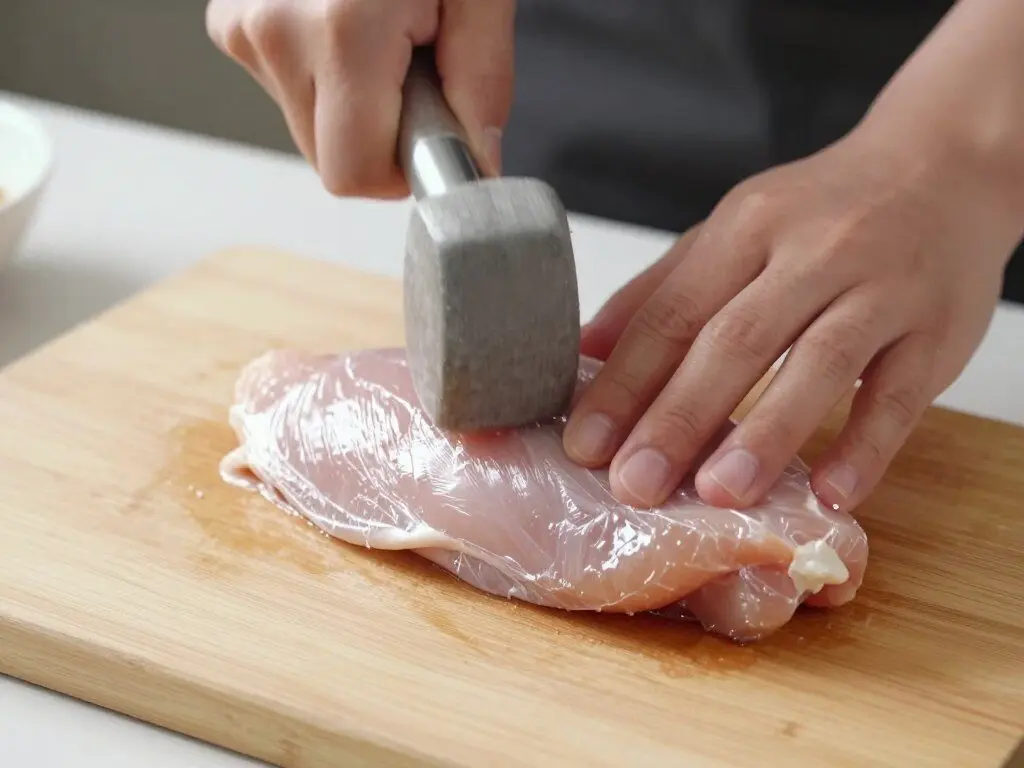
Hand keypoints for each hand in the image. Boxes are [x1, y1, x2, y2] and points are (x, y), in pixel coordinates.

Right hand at [205, 0, 514, 196]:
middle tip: (415, 66)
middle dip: (382, 136)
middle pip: (332, 160)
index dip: (403, 169)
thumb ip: (482, 82)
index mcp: (341, 30)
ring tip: (383, 31)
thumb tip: (475, 163)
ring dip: (356, 105)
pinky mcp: (232, 22)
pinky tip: (348, 22)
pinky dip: (326, 76)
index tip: (435, 129)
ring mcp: (244, 26)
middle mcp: (275, 33)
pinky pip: (289, 89)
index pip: (354, 174)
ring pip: (310, 128)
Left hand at [564, 128, 1022, 511]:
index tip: (586, 443)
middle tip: (634, 484)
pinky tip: (831, 494)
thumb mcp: (733, 230)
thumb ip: (661, 290)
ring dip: (766, 433)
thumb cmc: (823, 212)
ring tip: (718, 494)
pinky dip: (866, 447)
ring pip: (820, 364)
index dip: (625, 381)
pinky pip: (900, 394)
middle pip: (737, 340)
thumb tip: (584, 351)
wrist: (943, 166)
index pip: (675, 312)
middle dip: (679, 417)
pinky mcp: (937, 330)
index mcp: (747, 227)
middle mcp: (813, 252)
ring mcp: (881, 290)